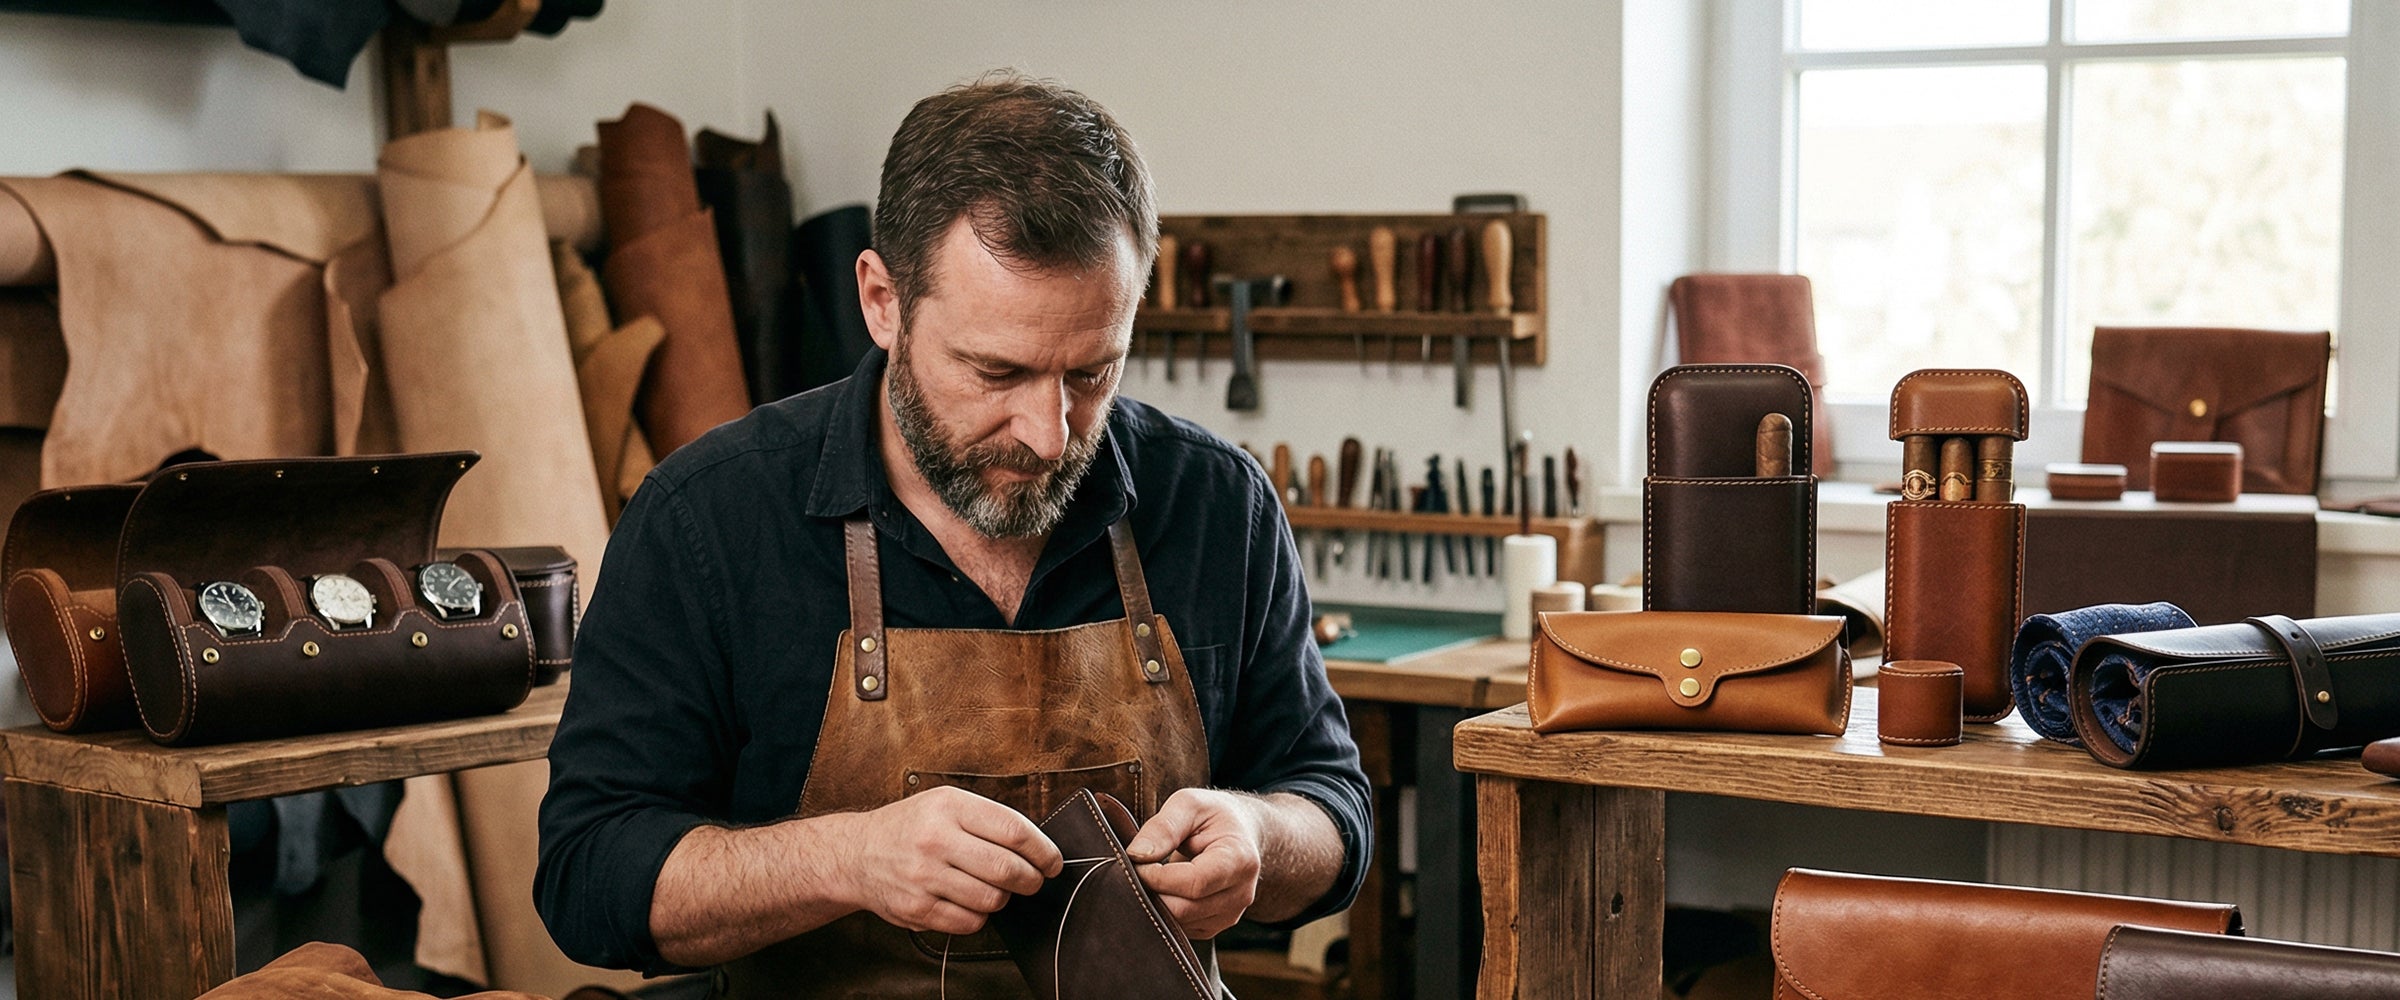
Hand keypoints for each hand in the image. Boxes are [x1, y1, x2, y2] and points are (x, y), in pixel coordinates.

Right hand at [834, 786, 1063, 934]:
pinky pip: (970, 922)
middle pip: (1007, 868)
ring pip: (992, 899)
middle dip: (1031, 880)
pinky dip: (979, 916)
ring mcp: (924, 876)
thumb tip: (1038, 847)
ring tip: (994, 889)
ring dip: (1003, 898)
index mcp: (950, 806)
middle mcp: (935, 839)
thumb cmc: (912, 827)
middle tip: (1033, 881)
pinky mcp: (916, 908)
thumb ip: (989, 819)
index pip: (1014, 831)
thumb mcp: (946, 803)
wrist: (858, 853)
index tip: (1053, 862)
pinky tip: (970, 902)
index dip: (1043, 851)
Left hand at [1124, 788, 1263, 938]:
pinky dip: (1165, 912)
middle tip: (1138, 869)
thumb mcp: (1188, 804)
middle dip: (1153, 891)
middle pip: (1185, 909)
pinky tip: (1164, 889)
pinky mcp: (1216, 926)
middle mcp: (1241, 894)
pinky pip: (1182, 929)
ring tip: (1152, 875)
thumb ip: (1163, 827)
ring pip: (1181, 923)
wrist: (1241, 834)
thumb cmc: (1213, 816)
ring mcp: (1231, 914)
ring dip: (1157, 903)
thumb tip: (1136, 855)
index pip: (1194, 882)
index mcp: (1239, 860)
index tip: (1137, 860)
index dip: (1158, 876)